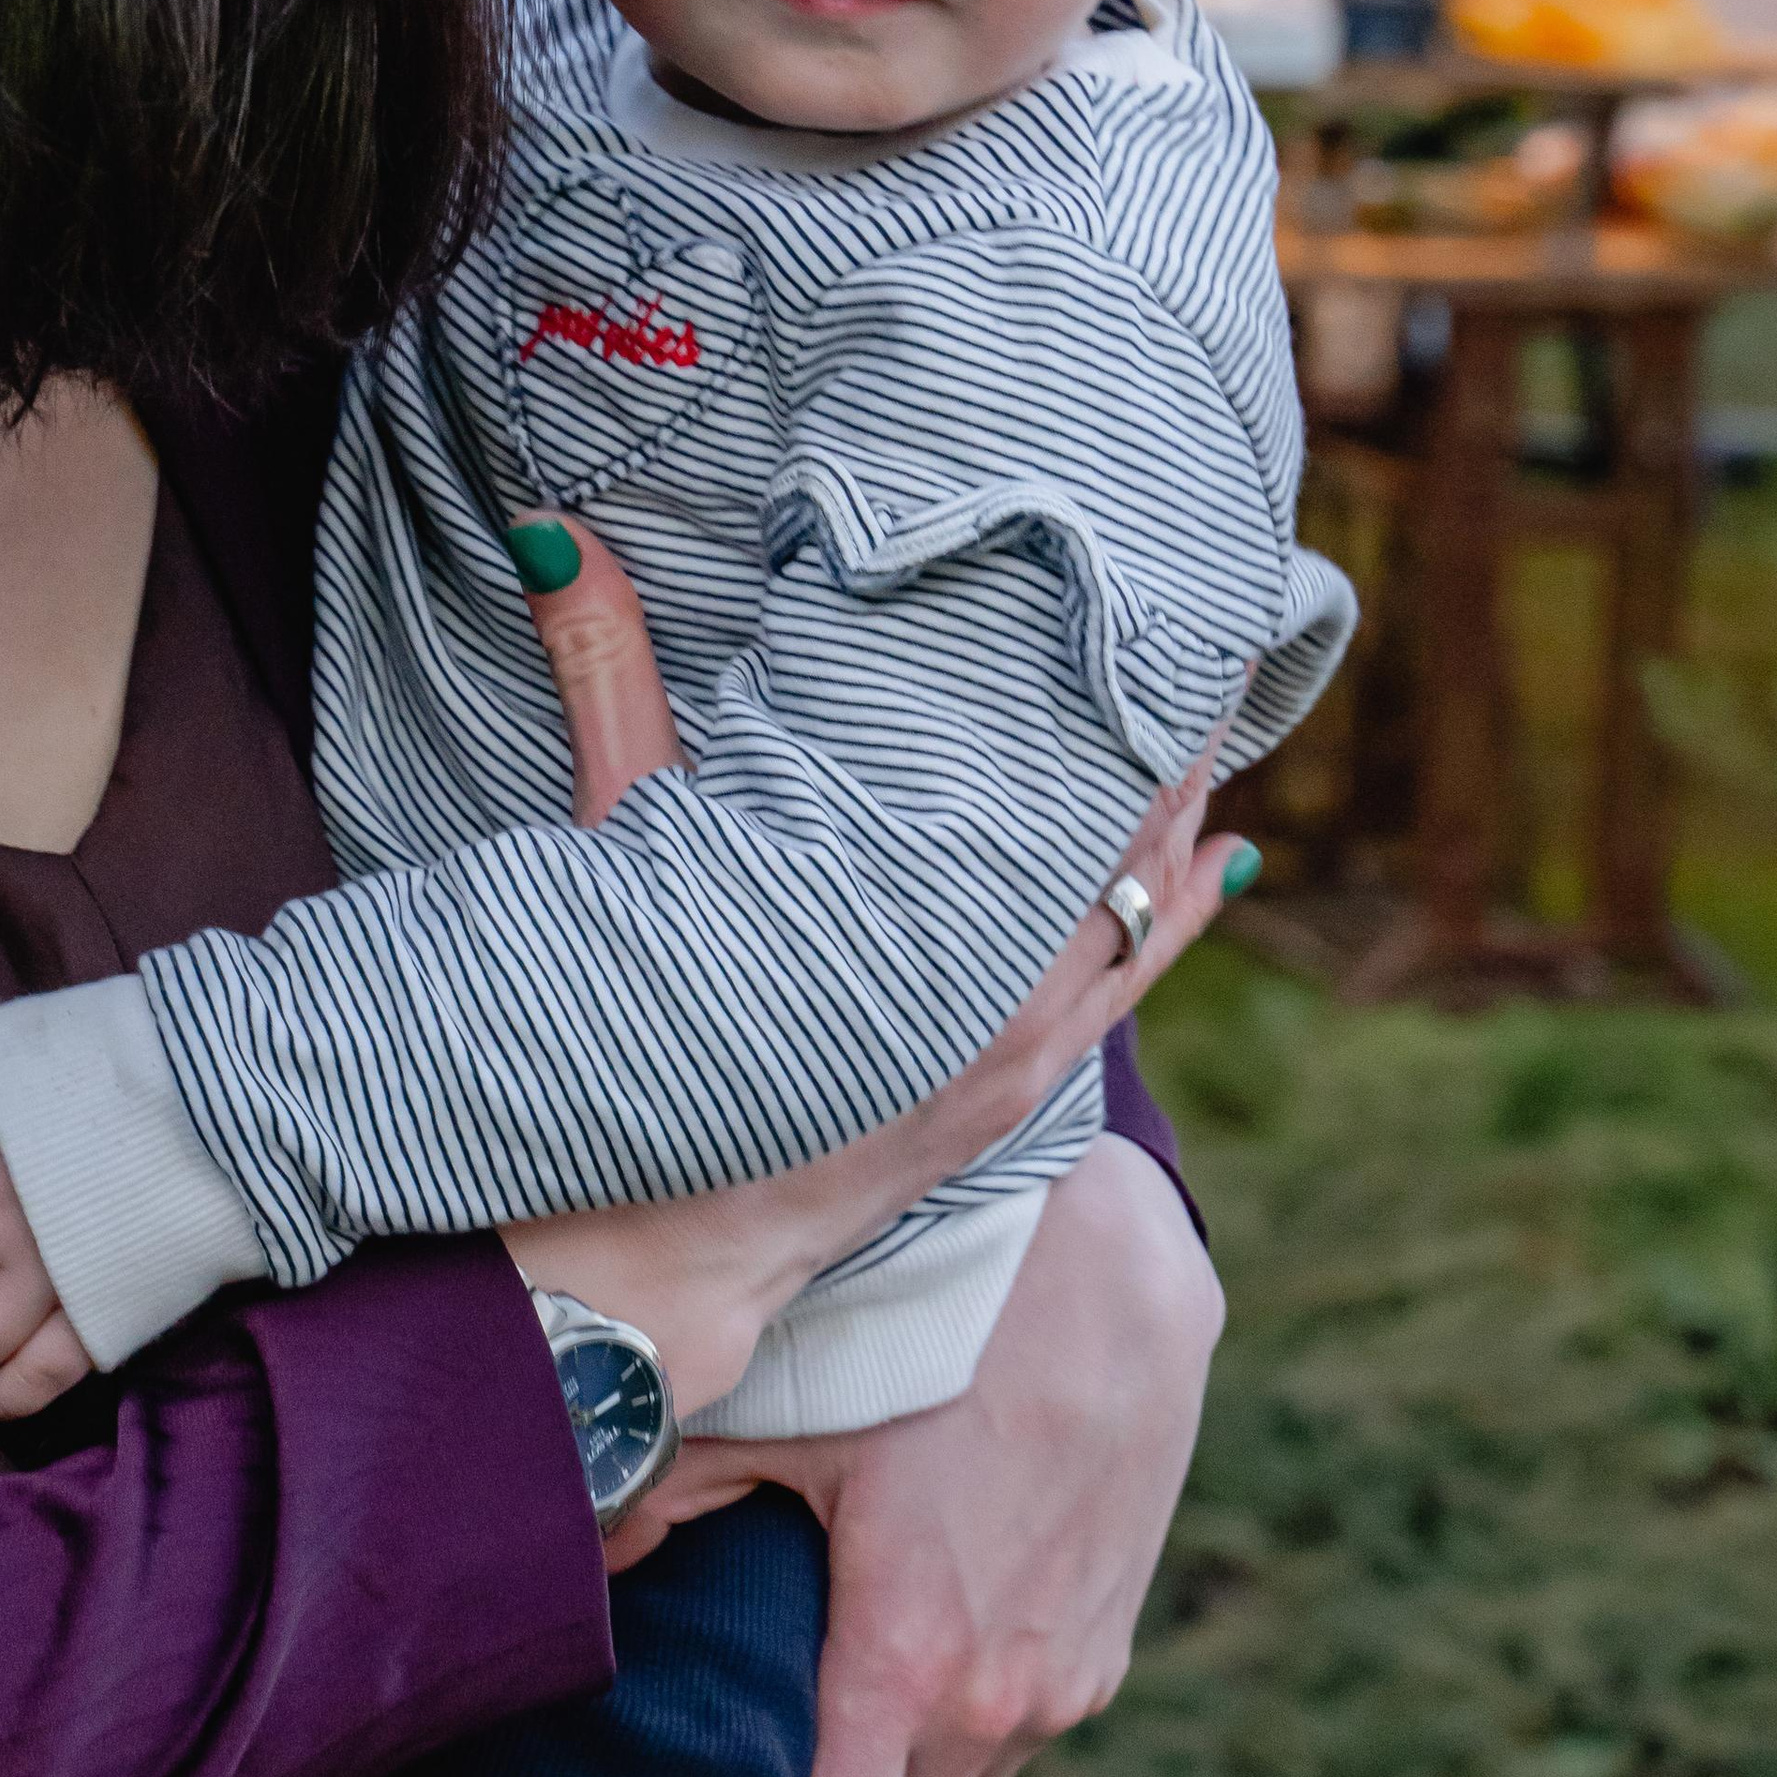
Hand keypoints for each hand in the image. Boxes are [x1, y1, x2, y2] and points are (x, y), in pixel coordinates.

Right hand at [502, 511, 1238, 1440]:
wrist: (634, 1247)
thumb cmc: (621, 1029)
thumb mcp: (616, 835)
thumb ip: (609, 673)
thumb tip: (552, 529)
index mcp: (917, 892)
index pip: (1058, 763)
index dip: (1112, 676)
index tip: (1157, 582)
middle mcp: (990, 968)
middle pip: (1118, 822)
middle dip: (1161, 725)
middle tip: (1217, 620)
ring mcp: (1012, 1041)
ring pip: (1137, 904)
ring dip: (1175, 813)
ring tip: (1225, 713)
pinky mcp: (1006, 1095)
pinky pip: (1127, 989)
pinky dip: (1176, 918)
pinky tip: (1221, 864)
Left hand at [608, 1131, 1221, 1776]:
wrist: (1104, 1278)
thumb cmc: (935, 1336)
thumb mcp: (792, 1406)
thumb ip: (679, 1491)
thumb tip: (593, 1545)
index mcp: (907, 1661)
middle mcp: (997, 1700)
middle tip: (779, 1751)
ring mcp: (1066, 1683)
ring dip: (917, 1762)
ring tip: (857, 1676)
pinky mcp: (1110, 1649)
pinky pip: (1026, 1729)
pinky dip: (978, 1708)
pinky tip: (940, 1618)